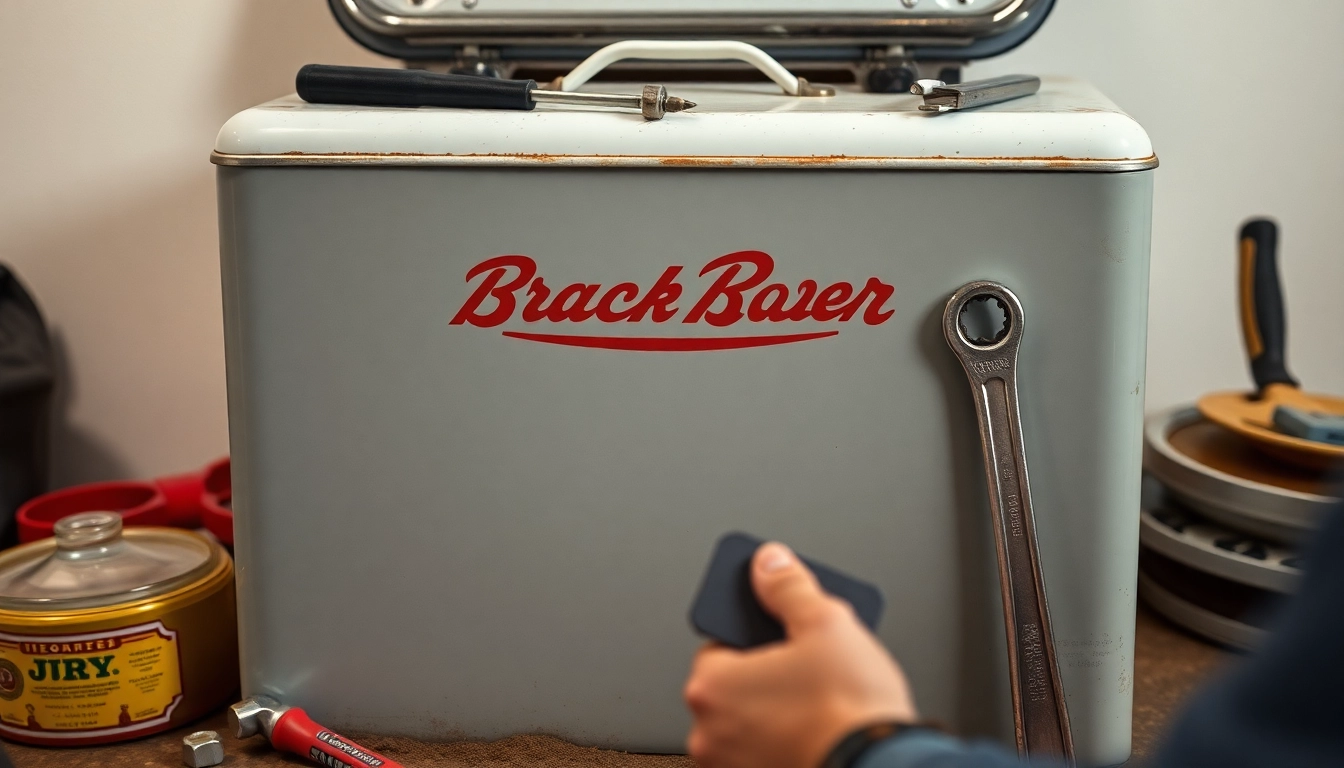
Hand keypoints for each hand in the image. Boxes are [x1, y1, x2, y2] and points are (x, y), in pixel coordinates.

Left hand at [683, 542, 918, 767]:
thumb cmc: (849, 712)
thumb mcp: (825, 624)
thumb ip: (789, 587)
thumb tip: (770, 563)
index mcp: (711, 685)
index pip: (721, 639)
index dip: (758, 629)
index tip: (783, 627)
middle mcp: (709, 732)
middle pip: (738, 684)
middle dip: (772, 671)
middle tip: (813, 664)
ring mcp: (731, 767)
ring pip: (753, 723)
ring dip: (779, 710)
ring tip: (824, 699)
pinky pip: (767, 753)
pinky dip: (788, 741)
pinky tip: (823, 731)